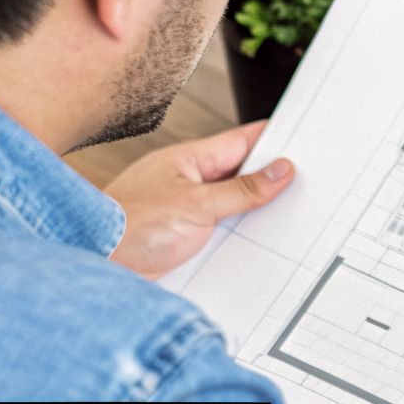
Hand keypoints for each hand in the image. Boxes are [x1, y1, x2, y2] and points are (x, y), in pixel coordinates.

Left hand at [104, 121, 294, 277]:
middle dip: (272, 178)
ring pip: (233, 203)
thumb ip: (242, 190)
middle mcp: (188, 180)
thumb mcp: (198, 205)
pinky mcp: (182, 237)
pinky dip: (240, 233)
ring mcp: (185, 208)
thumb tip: (281, 170)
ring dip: (256, 210)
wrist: (95, 263)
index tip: (306, 141)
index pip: (243, 141)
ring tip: (288, 216)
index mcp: (191, 159)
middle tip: (308, 184)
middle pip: (242, 173)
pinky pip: (221, 229)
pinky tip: (256, 243)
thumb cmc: (129, 225)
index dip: (276, 140)